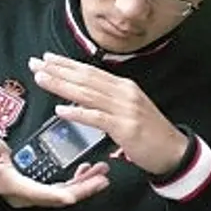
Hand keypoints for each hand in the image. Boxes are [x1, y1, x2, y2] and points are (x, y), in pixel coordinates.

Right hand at [0, 133, 109, 208]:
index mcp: (14, 186)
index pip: (41, 194)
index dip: (59, 195)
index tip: (75, 194)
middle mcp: (26, 194)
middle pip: (60, 195)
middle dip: (83, 188)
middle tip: (101, 178)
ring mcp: (34, 192)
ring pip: (64, 192)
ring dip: (84, 184)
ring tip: (101, 173)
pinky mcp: (39, 187)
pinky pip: (62, 187)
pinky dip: (77, 180)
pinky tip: (87, 171)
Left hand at [29, 53, 188, 175]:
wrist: (174, 151)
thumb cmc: (151, 133)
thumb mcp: (130, 109)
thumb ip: (108, 100)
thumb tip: (82, 95)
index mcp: (124, 87)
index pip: (91, 71)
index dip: (67, 64)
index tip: (47, 59)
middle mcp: (124, 93)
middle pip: (86, 78)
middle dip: (58, 70)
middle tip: (36, 63)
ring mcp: (125, 109)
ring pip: (87, 93)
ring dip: (62, 85)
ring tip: (42, 79)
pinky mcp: (125, 128)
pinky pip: (97, 118)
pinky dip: (78, 112)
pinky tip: (62, 109)